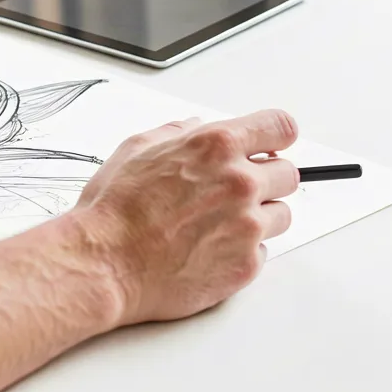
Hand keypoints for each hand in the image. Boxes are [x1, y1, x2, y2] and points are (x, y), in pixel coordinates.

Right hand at [70, 109, 298, 326]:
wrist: (104, 264)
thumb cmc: (113, 210)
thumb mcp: (135, 150)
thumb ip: (175, 133)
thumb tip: (192, 129)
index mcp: (217, 146)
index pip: (280, 127)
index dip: (274, 137)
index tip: (269, 146)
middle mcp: (241, 183)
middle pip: (288, 173)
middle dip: (264, 180)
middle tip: (230, 193)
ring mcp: (248, 226)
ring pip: (280, 215)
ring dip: (256, 217)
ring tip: (214, 225)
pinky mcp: (246, 264)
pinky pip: (262, 252)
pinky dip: (240, 250)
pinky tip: (205, 249)